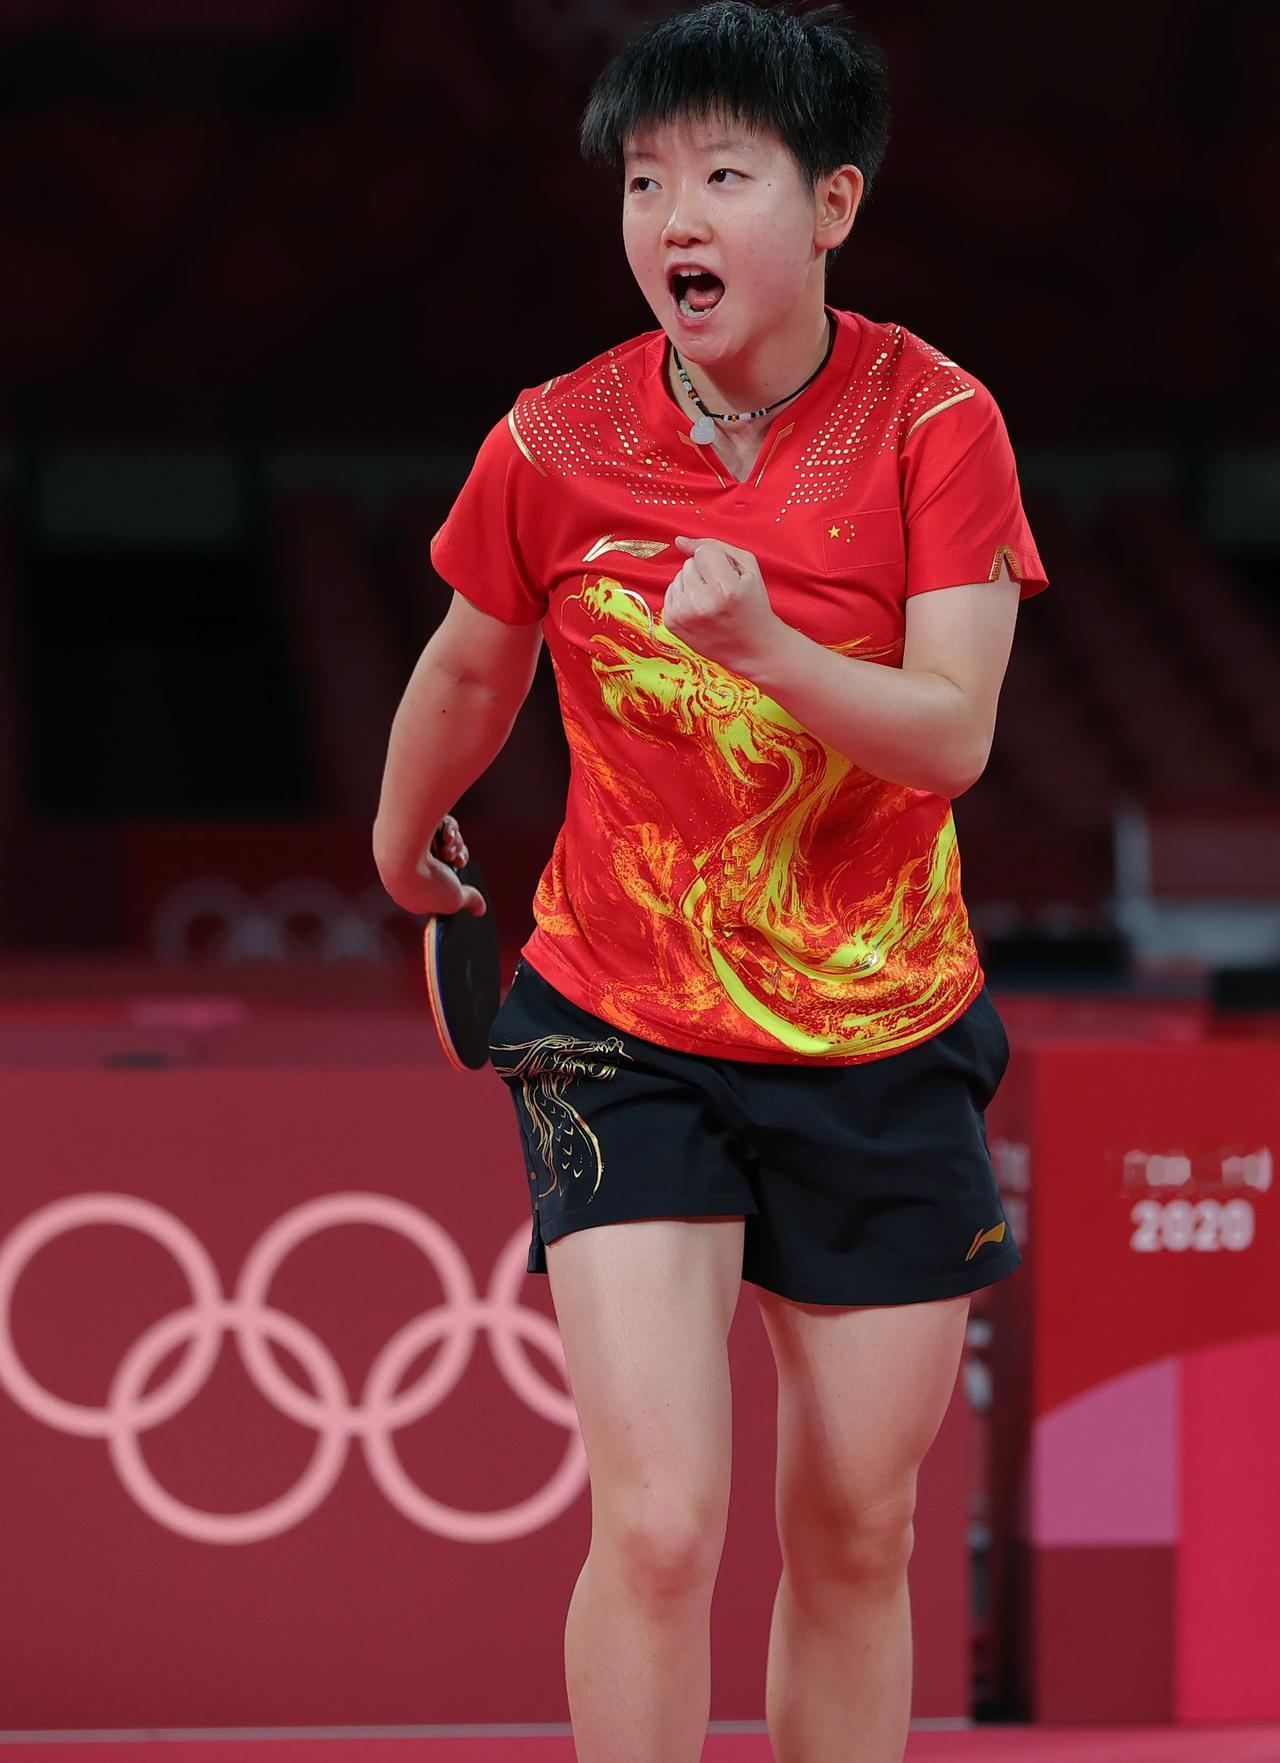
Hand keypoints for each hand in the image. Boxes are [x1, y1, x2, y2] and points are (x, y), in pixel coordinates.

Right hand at [377, 814, 485, 917]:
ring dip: (453, 846)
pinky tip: (445, 835)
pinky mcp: (413, 822)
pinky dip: (448, 830)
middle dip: (455, 859)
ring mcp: (407, 843)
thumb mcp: (453, 899)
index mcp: (407, 890)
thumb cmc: (426, 883)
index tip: (457, 885)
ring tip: (448, 849)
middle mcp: (404, 866)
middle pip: (444, 860)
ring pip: (445, 842)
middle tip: (456, 861)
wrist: (403, 852)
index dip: (450, 884)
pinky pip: (440, 825)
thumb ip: (468, 901)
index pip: (435, 886)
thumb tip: (480, 909)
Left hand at [663, 536, 779, 674]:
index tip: (728, 578)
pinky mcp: (672, 623)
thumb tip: (679, 541)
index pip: (704, 552)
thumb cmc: (753, 605)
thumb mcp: (748, 569)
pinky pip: (671, 591)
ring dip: (693, 584)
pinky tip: (700, 609)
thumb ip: (715, 546)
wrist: (752, 648)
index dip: (718, 561)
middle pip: (689, 564)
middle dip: (705, 573)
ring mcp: (684, 615)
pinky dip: (684, 596)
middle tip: (721, 593)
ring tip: (711, 602)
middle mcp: (701, 603)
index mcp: (724, 589)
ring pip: (678, 576)